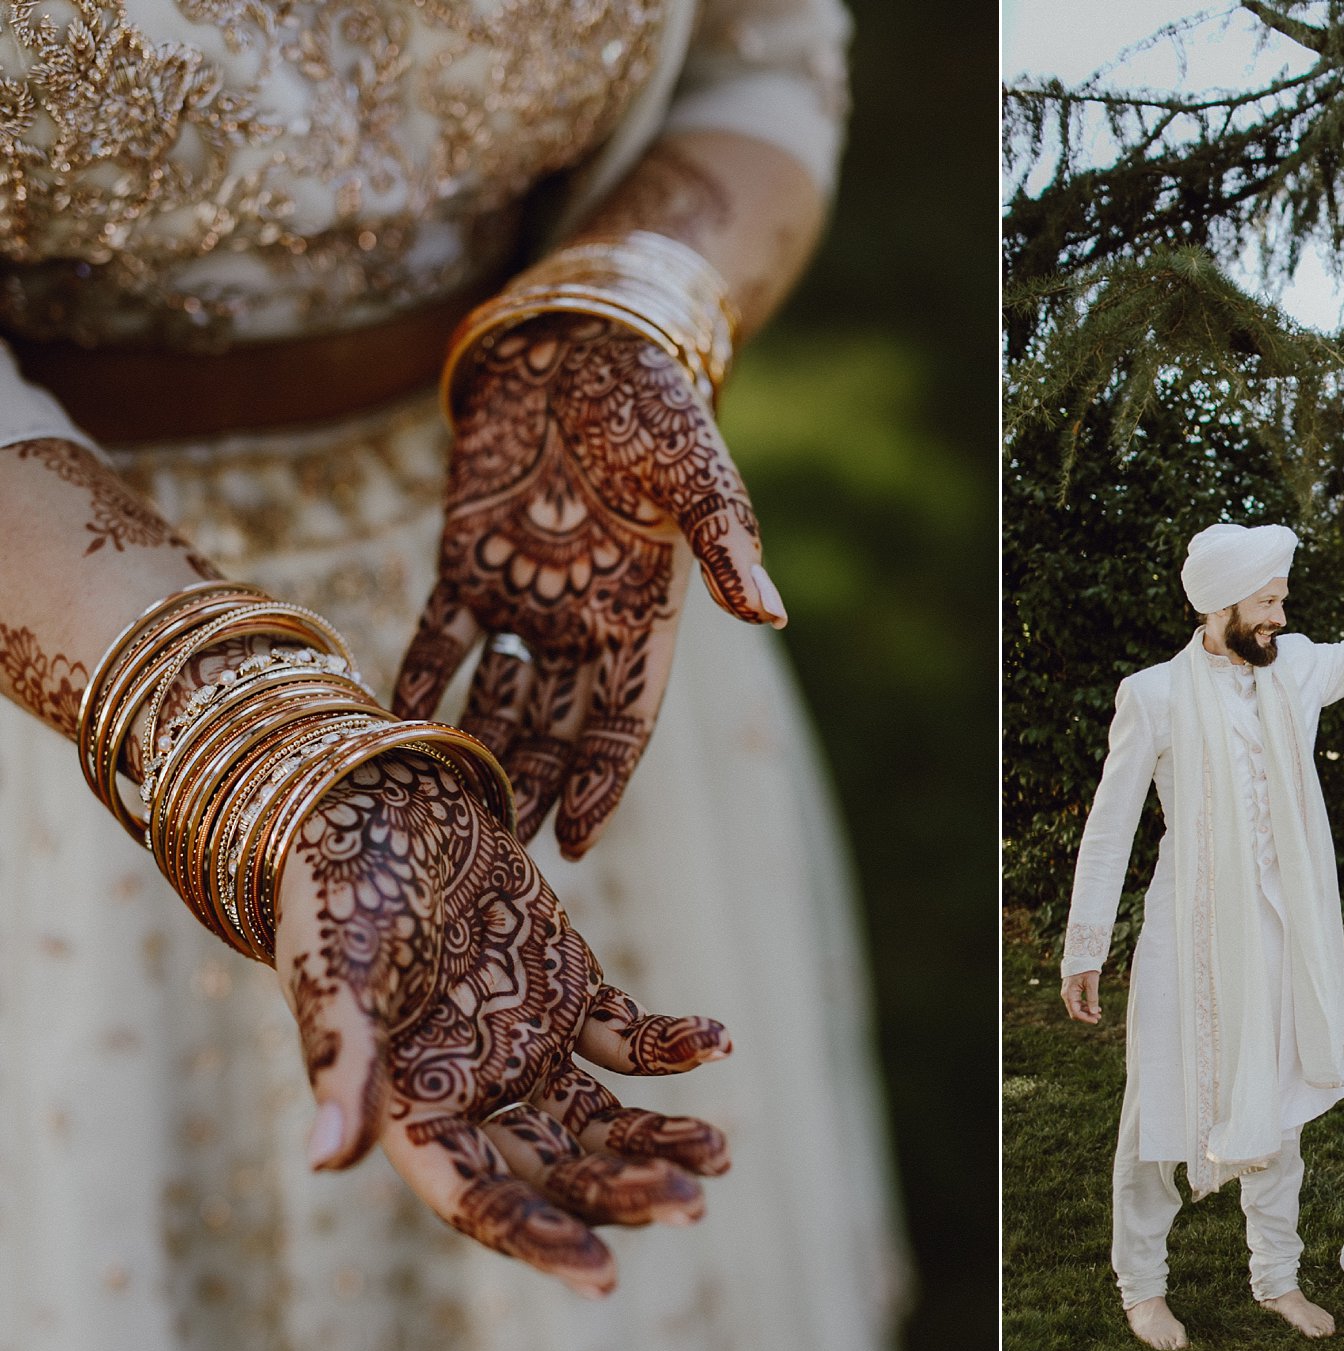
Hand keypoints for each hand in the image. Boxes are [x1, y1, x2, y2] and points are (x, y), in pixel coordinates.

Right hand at [275, 750, 731, 1295]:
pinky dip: (673, 1043)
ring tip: (722, 1154)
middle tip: (693, 1203)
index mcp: (413, 1107)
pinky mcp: (566, 988)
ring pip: (603, 1118)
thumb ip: (345, 1065)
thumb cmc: (338, 886)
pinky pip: (627, 1036)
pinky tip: (719, 1040)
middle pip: (559, 1169)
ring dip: (659, 1137)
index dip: (541, 1239)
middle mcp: (476, 1090)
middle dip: (623, 1193)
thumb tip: (326, 1162)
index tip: (607, 1276)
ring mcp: (526, 1043)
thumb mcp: (339, 974)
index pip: (483, 1199)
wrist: (376, 793)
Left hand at [395, 313, 784, 859]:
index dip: (604, 780)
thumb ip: (725, 546)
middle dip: (535, 785)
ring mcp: (526, 593)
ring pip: (500, 694)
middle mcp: (587, 618)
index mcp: (647, 611)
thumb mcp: (697, 473)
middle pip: (559, 724)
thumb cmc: (655, 404)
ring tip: (447, 801)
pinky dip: (424, 674)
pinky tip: (397, 716)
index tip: (577, 841)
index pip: (626, 718)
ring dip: (480, 745)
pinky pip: (444, 637)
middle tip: (500, 846)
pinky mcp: (468, 560)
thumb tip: (772, 615)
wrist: (582, 339)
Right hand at [1061, 971, 1101, 1024]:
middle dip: (1087, 1015)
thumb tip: (1094, 1012)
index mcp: (1069, 993)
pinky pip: (1077, 1001)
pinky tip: (1094, 1006)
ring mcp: (1068, 992)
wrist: (1081, 956)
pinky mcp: (1072, 990)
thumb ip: (1092, 998)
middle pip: (1075, 1011)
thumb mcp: (1092, 983)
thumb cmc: (1086, 968)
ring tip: (1099, 1011)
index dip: (1086, 1018)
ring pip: (1076, 1007)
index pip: (1075, 1012)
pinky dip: (1085, 1005)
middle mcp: (1066, 994)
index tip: (1096, 1020)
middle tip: (1099, 1017)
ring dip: (1087, 1011)